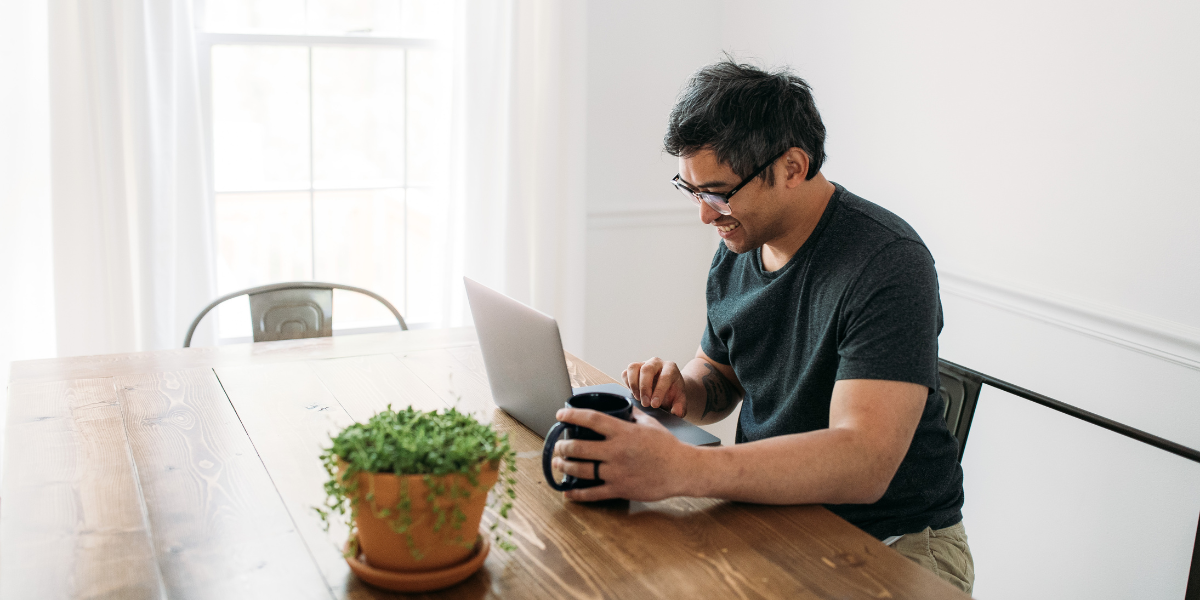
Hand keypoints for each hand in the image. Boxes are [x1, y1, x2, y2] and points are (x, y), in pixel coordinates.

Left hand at [549, 408, 695, 501]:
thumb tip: (622, 407)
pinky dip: (577, 494)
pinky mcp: (620, 489)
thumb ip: (632, 415)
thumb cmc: (668, 446)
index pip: (591, 419)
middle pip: (579, 447)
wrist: (682, 470)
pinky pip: (593, 493)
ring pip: (581, 470)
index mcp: (623, 432)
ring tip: (558, 464)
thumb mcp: (650, 424)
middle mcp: (616, 451)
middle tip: (558, 445)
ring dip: (565, 466)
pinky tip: (567, 491)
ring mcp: (616, 471)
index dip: (572, 416)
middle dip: (563, 446)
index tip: (559, 414)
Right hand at [622, 357, 686, 416]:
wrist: (667, 388)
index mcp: (671, 368)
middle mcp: (656, 363)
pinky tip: (634, 394)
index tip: (655, 405)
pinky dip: (627, 384)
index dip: (659, 391)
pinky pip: (625, 373)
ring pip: (633, 368)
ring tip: (638, 399)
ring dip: (633, 385)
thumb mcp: (680, 400)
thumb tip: (676, 413)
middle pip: (647, 369)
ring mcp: (643, 363)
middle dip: (644, 388)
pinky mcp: (633, 369)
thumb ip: (680, 407)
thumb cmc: (673, 393)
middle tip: (645, 404)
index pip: (664, 376)